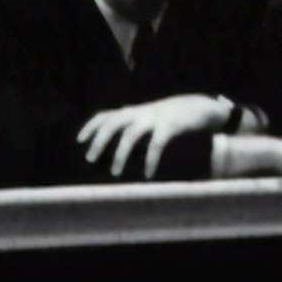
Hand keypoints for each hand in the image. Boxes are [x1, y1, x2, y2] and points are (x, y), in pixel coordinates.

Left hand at [78, 94, 232, 178]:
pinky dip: (150, 160)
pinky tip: (147, 174)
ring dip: (120, 154)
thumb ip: (135, 126)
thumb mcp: (151, 117)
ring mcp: (155, 118)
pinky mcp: (171, 126)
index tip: (79, 141)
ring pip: (130, 135)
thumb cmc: (174, 116)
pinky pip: (156, 144)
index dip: (91, 126)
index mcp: (134, 111)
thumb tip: (115, 146)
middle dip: (99, 141)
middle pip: (113, 123)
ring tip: (114, 172)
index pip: (106, 115)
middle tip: (90, 159)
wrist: (202, 107)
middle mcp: (141, 112)